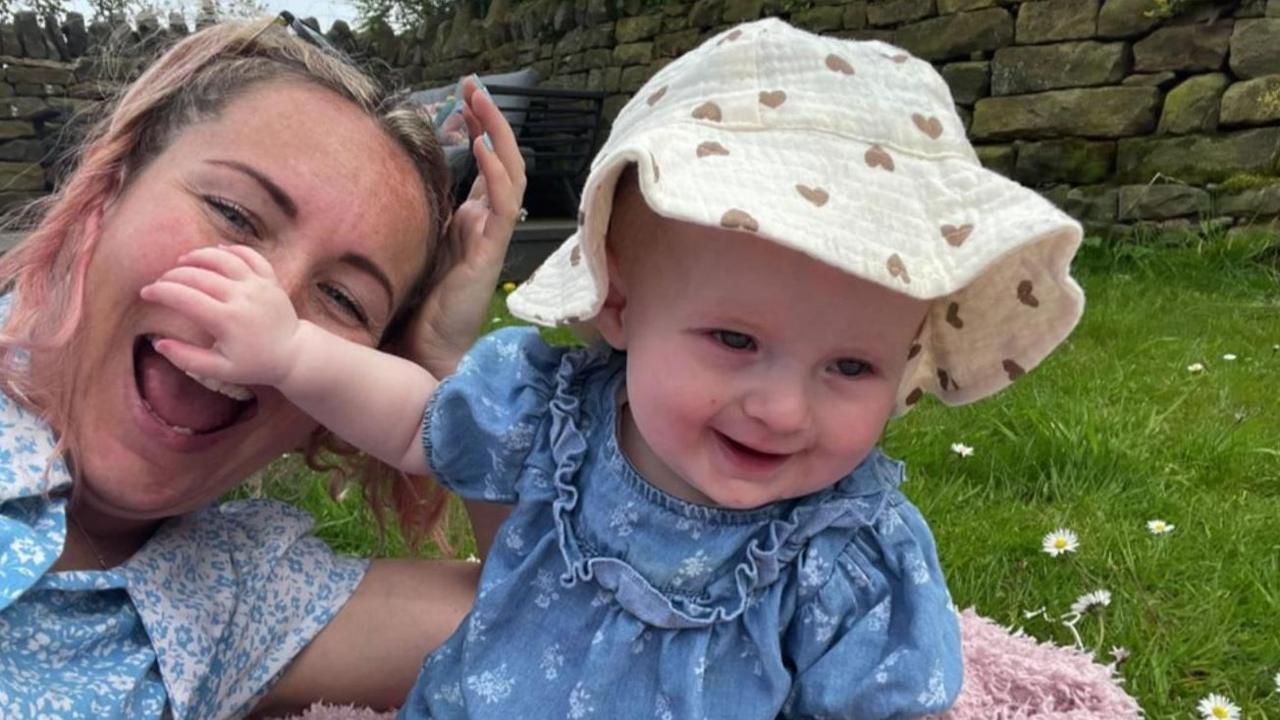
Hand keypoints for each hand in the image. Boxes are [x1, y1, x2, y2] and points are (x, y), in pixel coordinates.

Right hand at [139, 245, 303, 387]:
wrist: (294, 355)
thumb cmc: (255, 364)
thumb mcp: (220, 371)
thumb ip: (187, 358)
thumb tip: (159, 343)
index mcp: (228, 320)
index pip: (186, 298)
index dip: (161, 292)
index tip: (146, 293)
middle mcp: (243, 297)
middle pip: (200, 275)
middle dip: (174, 275)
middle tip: (160, 282)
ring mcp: (259, 285)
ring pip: (225, 259)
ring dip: (200, 255)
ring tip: (182, 261)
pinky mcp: (270, 280)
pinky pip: (251, 256)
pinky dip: (232, 250)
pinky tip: (216, 252)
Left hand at [408, 76, 526, 376]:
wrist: (428, 350)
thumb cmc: (417, 306)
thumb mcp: (411, 247)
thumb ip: (411, 219)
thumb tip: (379, 186)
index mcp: (471, 222)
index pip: (486, 166)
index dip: (480, 130)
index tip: (463, 98)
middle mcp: (486, 224)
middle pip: (502, 161)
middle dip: (491, 121)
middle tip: (473, 86)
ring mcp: (492, 237)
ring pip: (510, 175)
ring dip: (497, 135)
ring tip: (480, 103)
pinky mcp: (490, 253)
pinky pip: (504, 206)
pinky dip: (497, 174)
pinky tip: (484, 148)